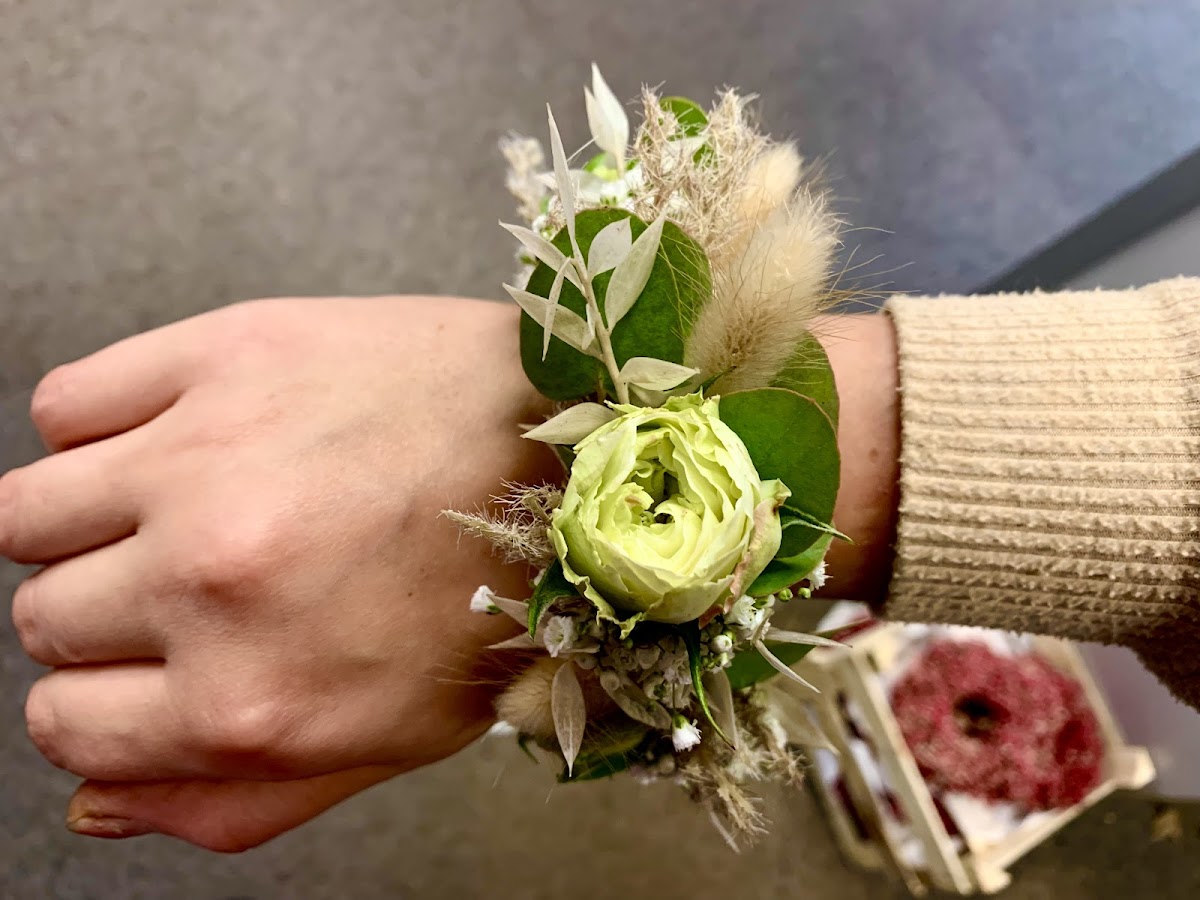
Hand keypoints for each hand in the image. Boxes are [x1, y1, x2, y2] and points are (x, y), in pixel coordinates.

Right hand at [4, 296, 548, 849]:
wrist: (574, 444)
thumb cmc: (494, 594)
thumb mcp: (391, 742)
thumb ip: (234, 803)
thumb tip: (99, 804)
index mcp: (251, 702)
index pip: (68, 726)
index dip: (105, 703)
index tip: (147, 668)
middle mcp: (212, 585)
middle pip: (46, 621)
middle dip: (112, 616)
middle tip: (198, 582)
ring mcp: (207, 460)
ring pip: (30, 514)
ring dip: (86, 523)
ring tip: (174, 509)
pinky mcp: (225, 356)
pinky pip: (68, 402)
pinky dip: (99, 427)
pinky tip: (175, 441)